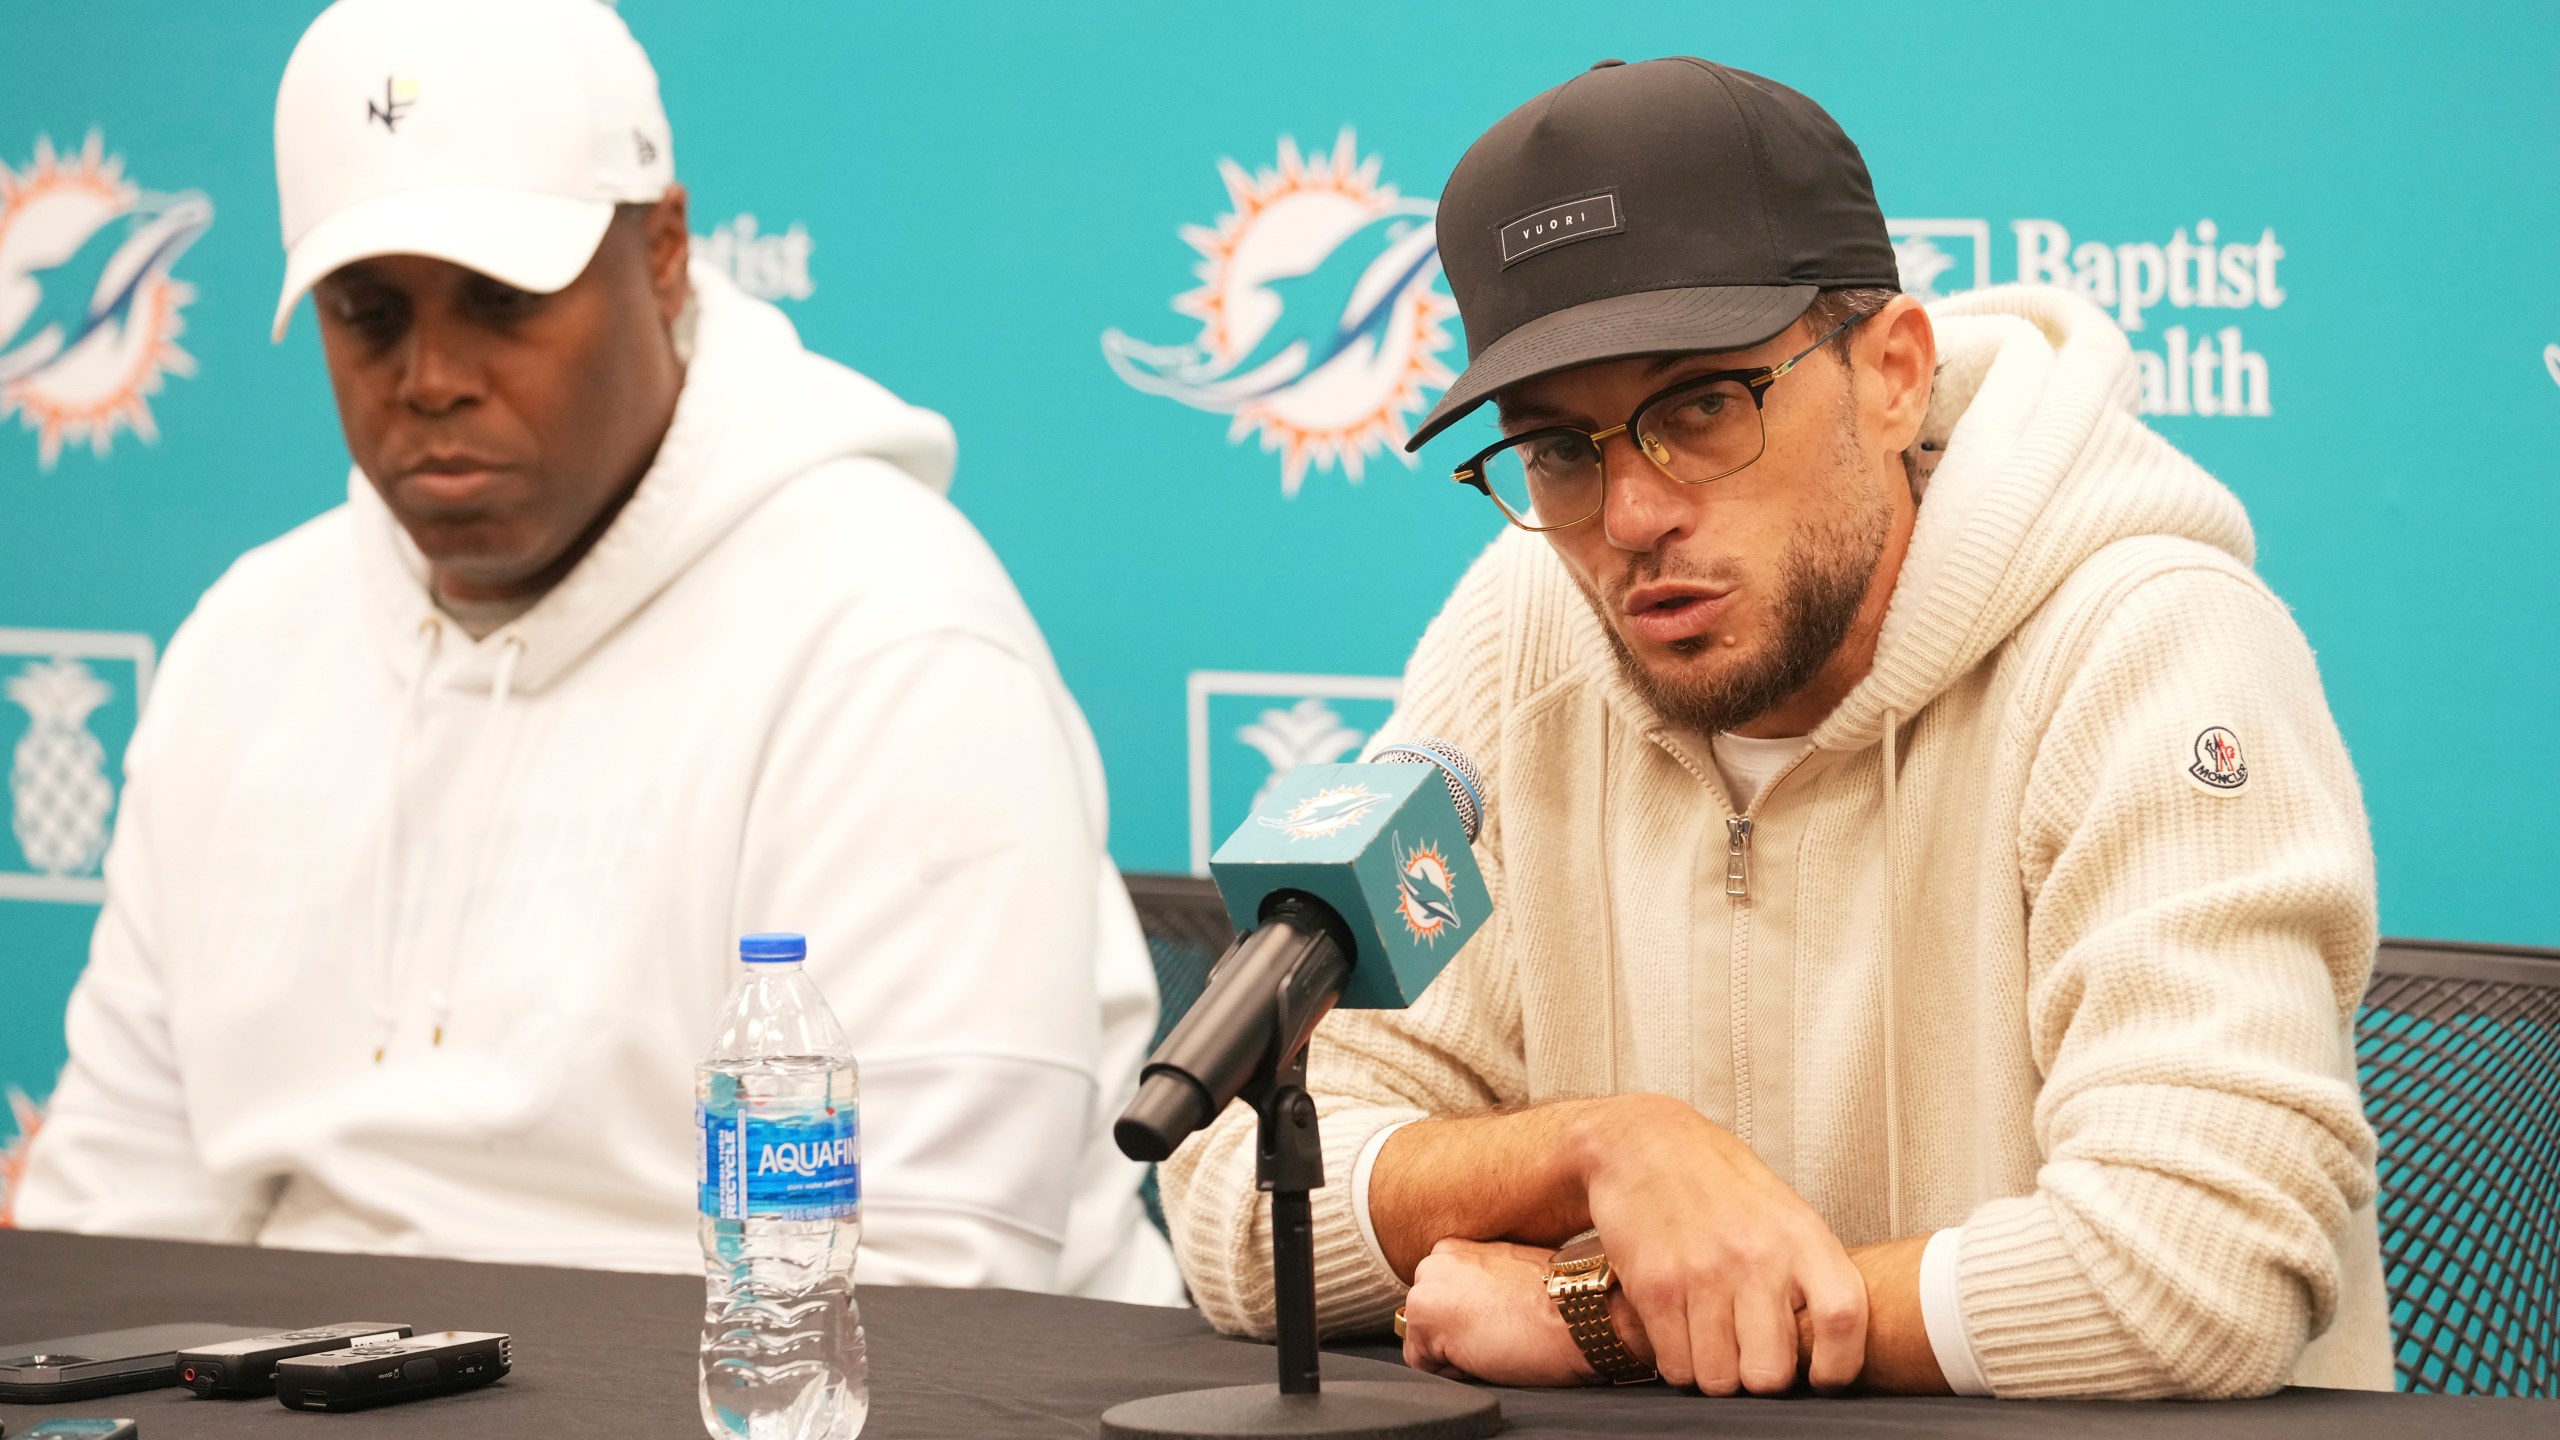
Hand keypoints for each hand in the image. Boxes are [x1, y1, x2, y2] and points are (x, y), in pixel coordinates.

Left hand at [1400, 1239, 1599, 1385]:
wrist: (1580, 1309)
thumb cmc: (1560, 1298)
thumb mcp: (1512, 1275)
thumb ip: (1481, 1284)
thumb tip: (1472, 1312)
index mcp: (1457, 1248)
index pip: (1442, 1300)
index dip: (1468, 1322)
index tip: (1499, 1322)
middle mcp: (1435, 1260)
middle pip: (1428, 1320)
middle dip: (1454, 1337)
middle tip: (1497, 1335)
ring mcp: (1426, 1286)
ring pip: (1424, 1342)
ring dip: (1454, 1354)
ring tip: (1495, 1343)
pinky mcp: (1424, 1316)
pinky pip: (1424, 1364)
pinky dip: (1452, 1372)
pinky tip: (1486, 1354)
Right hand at [1575, 1094, 1866, 1394]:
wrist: (1642, 1143)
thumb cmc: (1717, 1181)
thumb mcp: (1784, 1211)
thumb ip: (1810, 1272)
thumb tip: (1826, 1345)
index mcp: (1800, 1237)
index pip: (1841, 1318)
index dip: (1839, 1365)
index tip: (1822, 1376)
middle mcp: (1755, 1256)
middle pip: (1771, 1374)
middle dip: (1759, 1376)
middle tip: (1749, 1352)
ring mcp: (1702, 1274)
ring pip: (1719, 1381)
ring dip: (1713, 1370)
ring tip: (1710, 1335)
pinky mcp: (1655, 1287)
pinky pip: (1674, 1365)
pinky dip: (1677, 1360)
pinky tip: (1680, 1327)